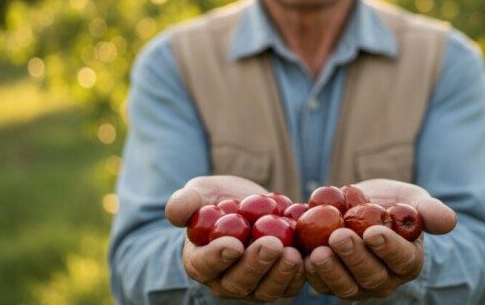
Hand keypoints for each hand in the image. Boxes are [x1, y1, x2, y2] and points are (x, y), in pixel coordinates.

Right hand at [167, 176, 305, 300]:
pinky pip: (291, 285)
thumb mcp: (200, 193)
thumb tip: (174, 213)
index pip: (205, 265)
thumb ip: (186, 201)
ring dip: (280, 274)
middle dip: (255, 265)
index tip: (233, 243)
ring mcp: (254, 285)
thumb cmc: (218, 200)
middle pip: (239, 282)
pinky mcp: (280, 282)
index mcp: (200, 261)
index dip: (218, 257)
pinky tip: (310, 255)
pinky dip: (301, 272)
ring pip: (266, 290)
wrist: (249, 206)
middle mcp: (225, 280)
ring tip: (292, 253)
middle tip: (271, 244)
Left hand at [304, 179, 456, 299]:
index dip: (388, 247)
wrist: (359, 208)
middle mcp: (385, 279)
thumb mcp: (411, 199)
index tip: (373, 231)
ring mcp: (358, 285)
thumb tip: (450, 221)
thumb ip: (427, 209)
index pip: (402, 259)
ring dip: (331, 271)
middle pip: (371, 276)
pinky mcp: (332, 283)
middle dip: (354, 257)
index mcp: (408, 260)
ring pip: (346, 287)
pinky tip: (302, 257)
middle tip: (339, 236)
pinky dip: (311, 274)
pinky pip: (322, 285)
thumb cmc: (391, 204)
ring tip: (318, 251)